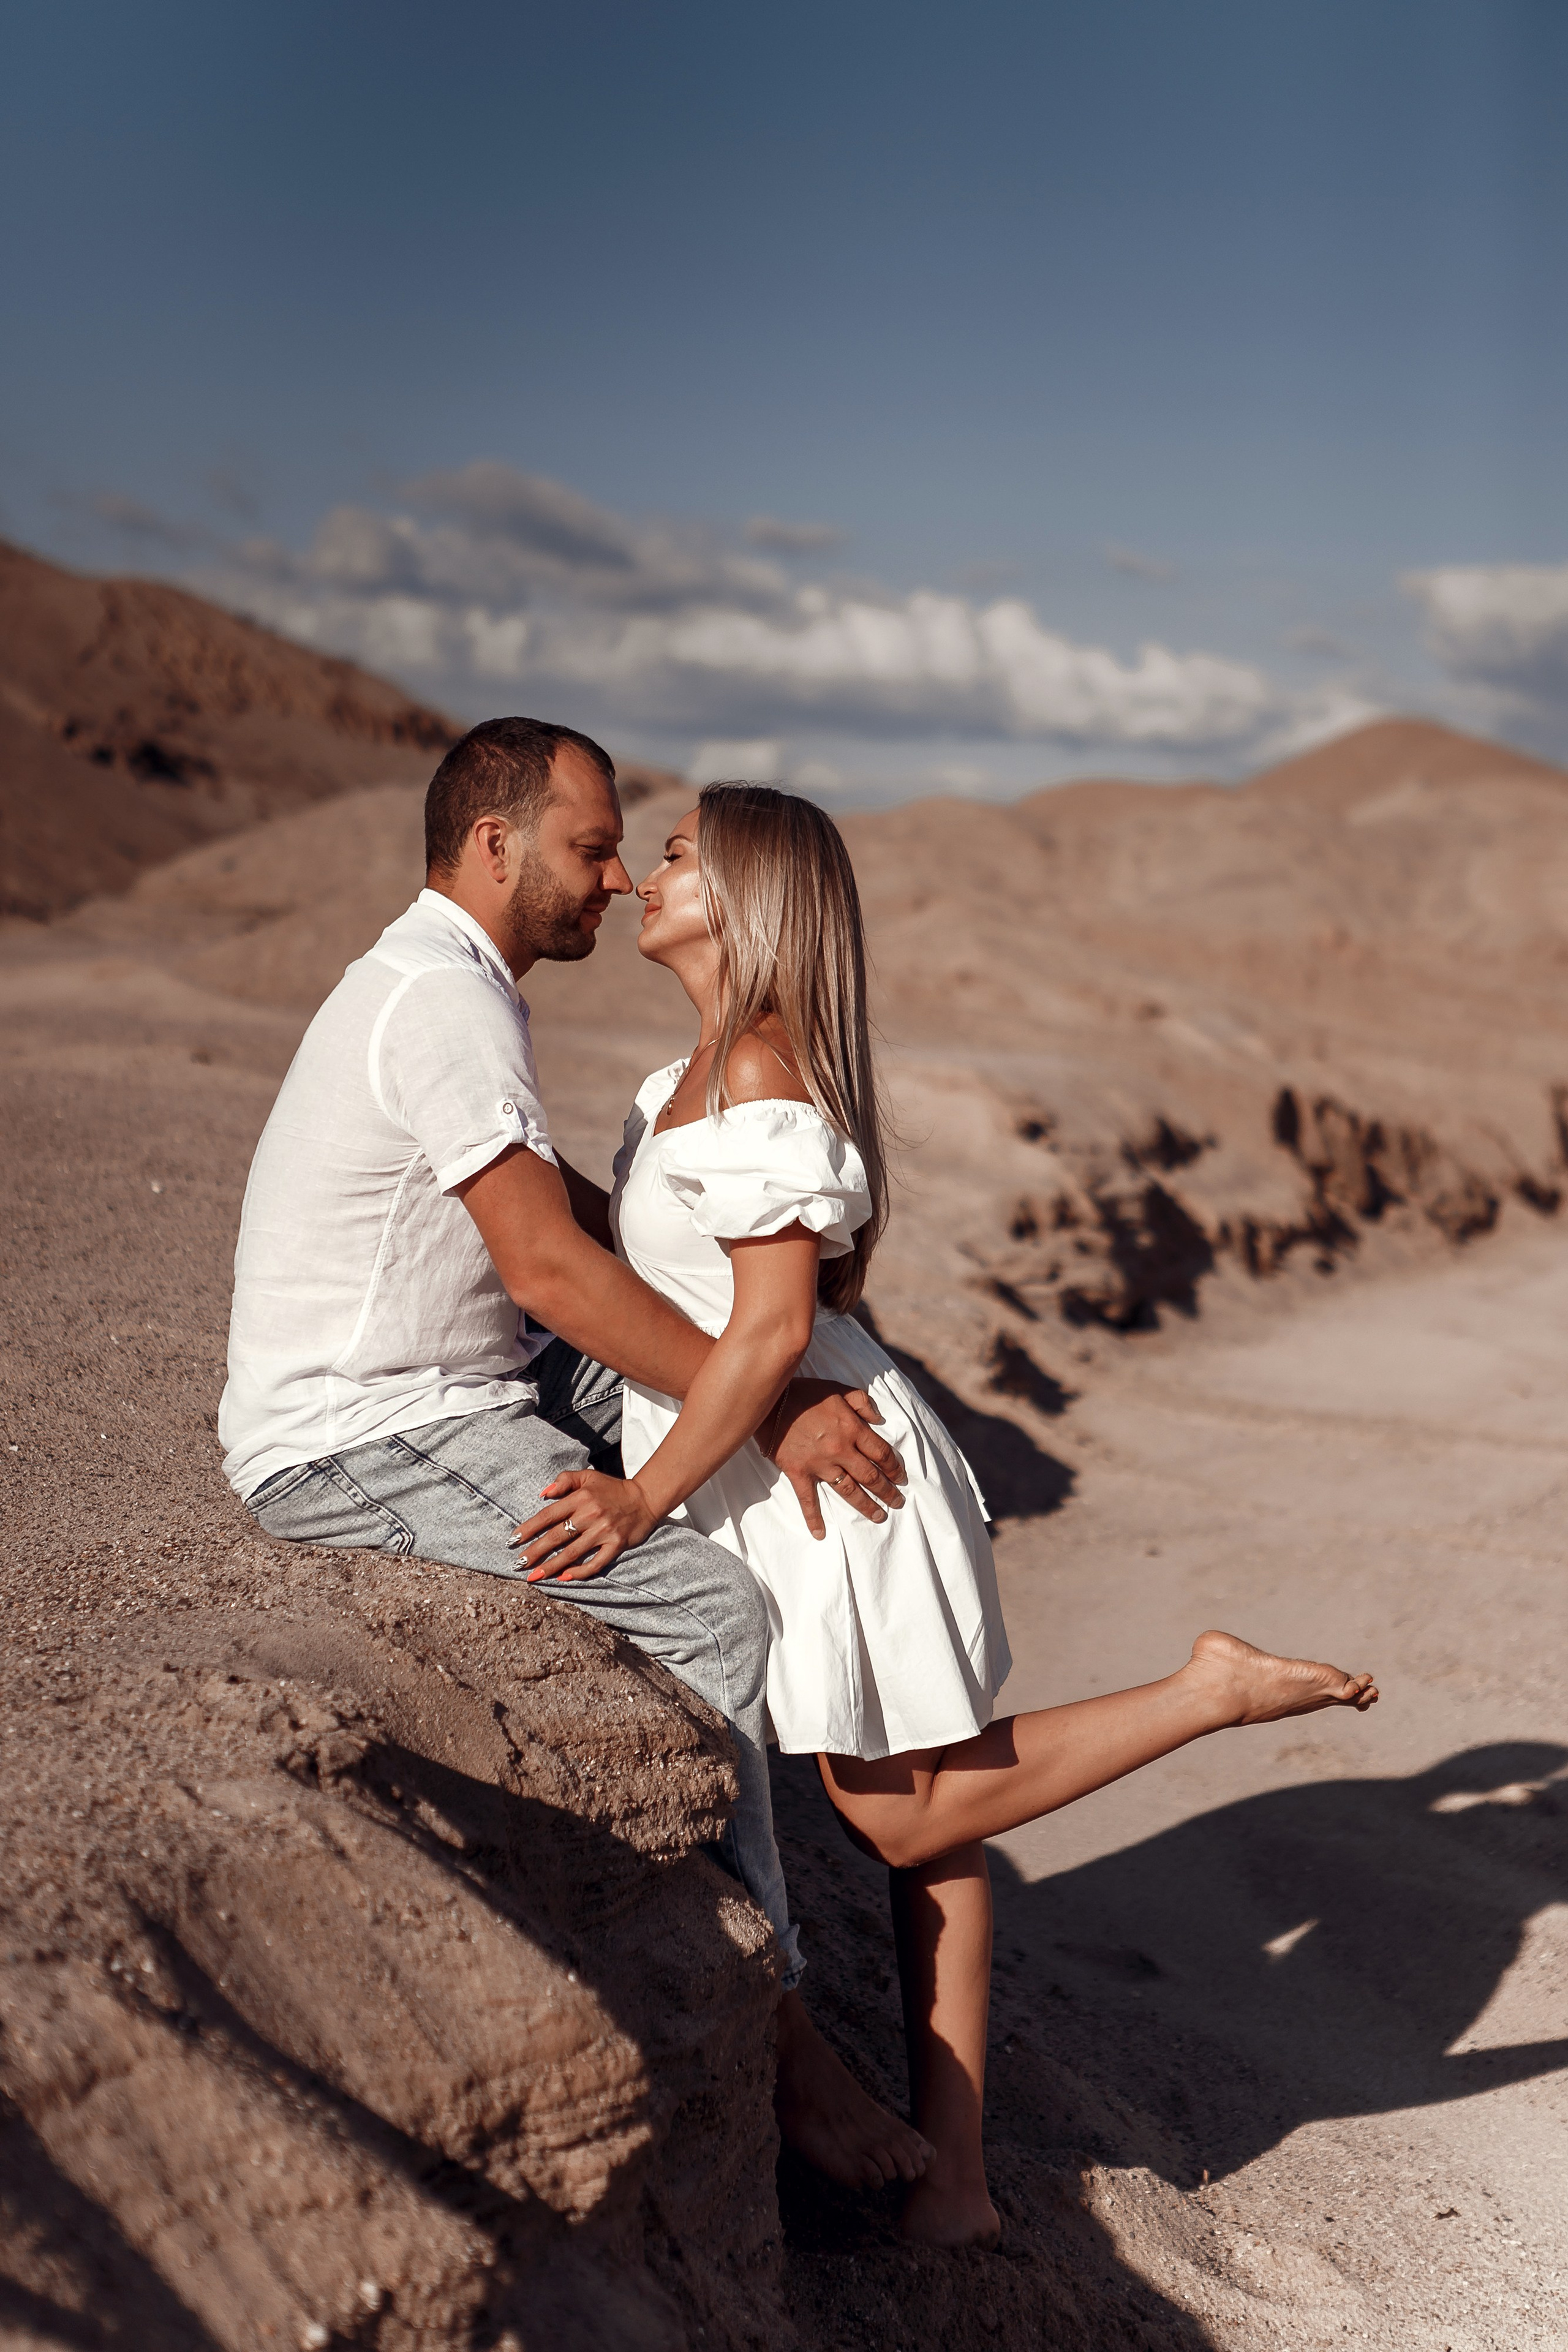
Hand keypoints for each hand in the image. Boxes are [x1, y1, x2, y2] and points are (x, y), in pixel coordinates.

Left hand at [509, 1467, 656, 1582]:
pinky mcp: (616, 1545)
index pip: (548, 1515)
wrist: (645, 1498)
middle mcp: (590, 1515)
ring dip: (551, 1566)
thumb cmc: (612, 1488)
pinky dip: (580, 1571)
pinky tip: (565, 1577)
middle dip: (535, 1552)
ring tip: (535, 1576)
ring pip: (572, 1553)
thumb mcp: (588, 1476)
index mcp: (581, 1498)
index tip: (513, 1540)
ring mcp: (604, 1531)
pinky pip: (596, 1562)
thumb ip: (564, 1480)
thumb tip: (543, 1494)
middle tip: (519, 1564)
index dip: (529, 1528)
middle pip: (556, 1537)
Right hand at [765, 1379, 906, 1540]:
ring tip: (879, 1516)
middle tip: (898, 1502)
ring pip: (848, 1490)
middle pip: (870, 1476)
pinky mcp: (798, 1471)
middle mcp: (840, 1449)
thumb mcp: (839, 1389)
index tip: (902, 1477)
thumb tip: (880, 1419)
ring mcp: (819, 1463)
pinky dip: (813, 1518)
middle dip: (887, 1491)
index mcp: (852, 1428)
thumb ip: (862, 1402)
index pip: (881, 1453)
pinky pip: (807, 1499)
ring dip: (866, 1505)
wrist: (770, 1400)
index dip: (895, 1467)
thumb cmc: (806, 1393)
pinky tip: (820, 1534)